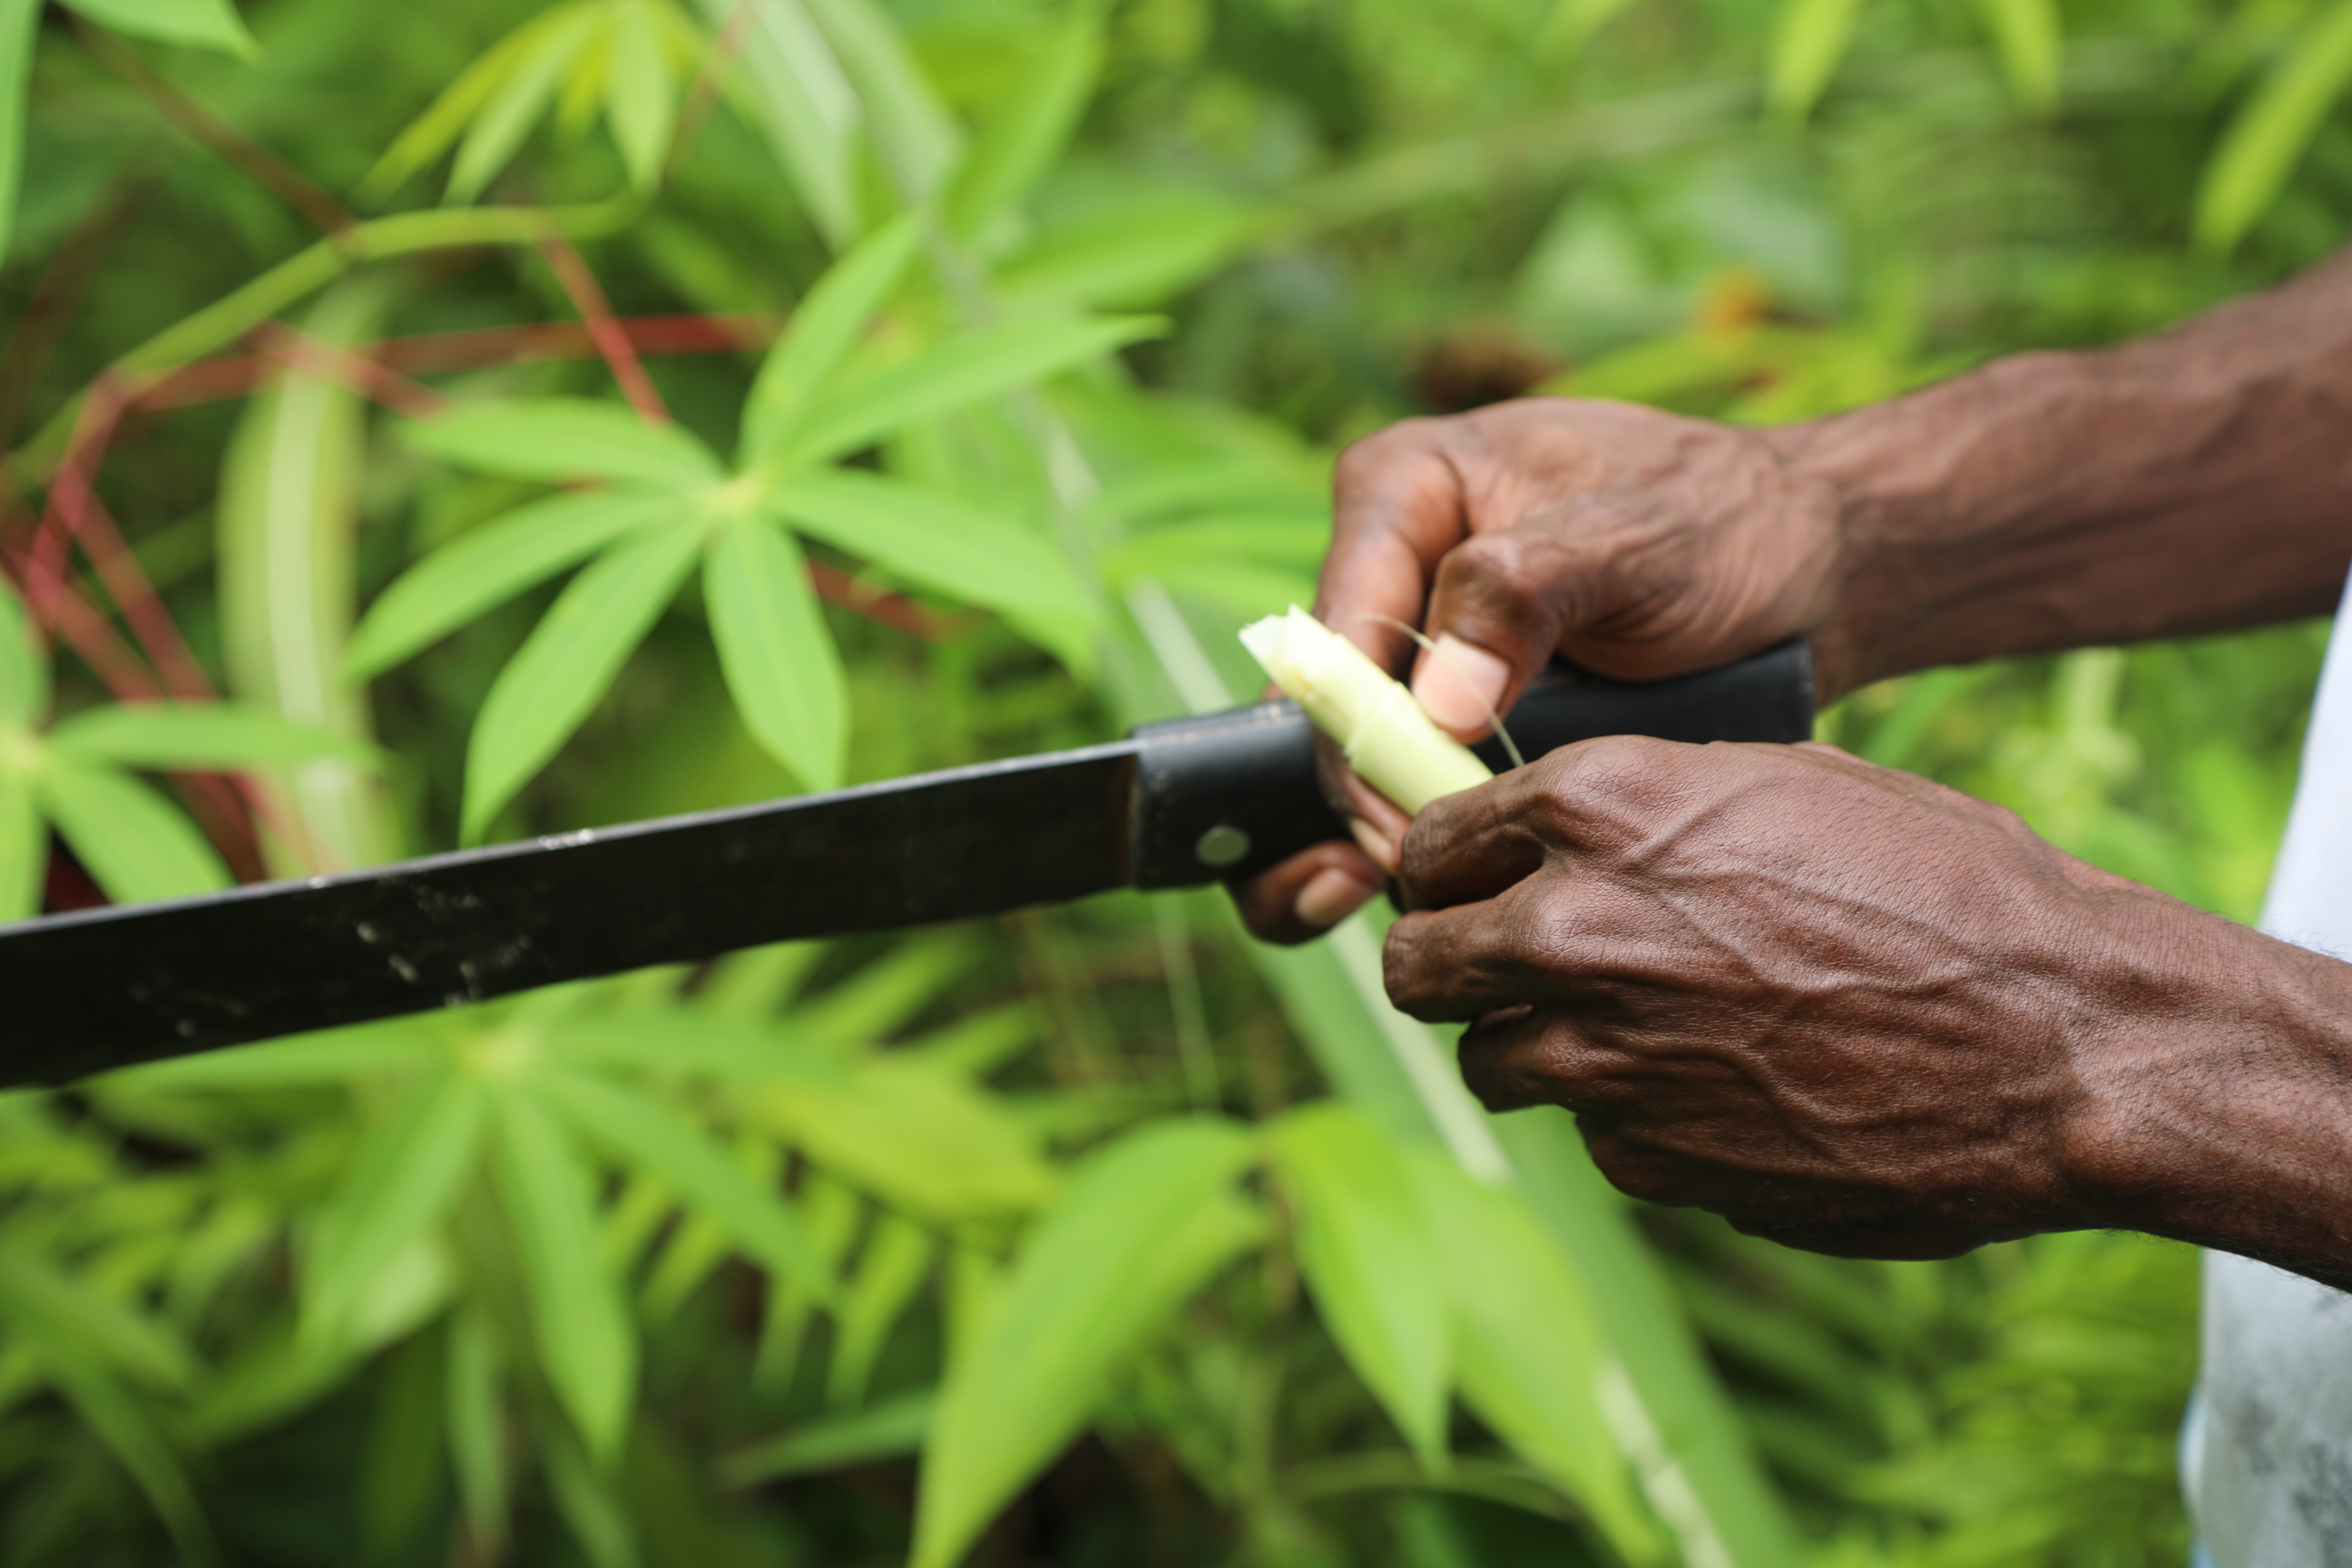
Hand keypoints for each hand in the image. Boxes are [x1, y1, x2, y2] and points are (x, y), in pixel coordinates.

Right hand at [1233, 398, 1846, 943]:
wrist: (1798, 566)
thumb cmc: (1723, 523)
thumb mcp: (1638, 537)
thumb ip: (1526, 591)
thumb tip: (1437, 702)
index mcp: (1400, 489)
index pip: (1336, 634)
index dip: (1357, 740)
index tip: (1413, 827)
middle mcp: (1385, 565)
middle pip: (1317, 705)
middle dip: (1347, 802)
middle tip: (1409, 886)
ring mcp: (1411, 643)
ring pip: (1338, 755)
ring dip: (1352, 838)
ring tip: (1403, 906)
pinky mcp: (1446, 707)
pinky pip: (1391, 779)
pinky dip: (1403, 840)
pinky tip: (1434, 895)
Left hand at [1380, 736, 2196, 1259]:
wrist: (2064, 1041)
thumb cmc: (1947, 888)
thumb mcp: (1781, 788)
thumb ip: (1637, 815)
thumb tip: (1550, 841)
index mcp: (1598, 807)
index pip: (1431, 844)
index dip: (1448, 870)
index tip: (1470, 887)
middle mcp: (1572, 928)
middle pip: (1417, 965)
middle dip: (1451, 965)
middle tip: (1504, 971)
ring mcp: (1602, 1057)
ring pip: (1490, 1060)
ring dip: (1542, 1047)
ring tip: (1649, 1030)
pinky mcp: (1647, 1160)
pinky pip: (1594, 1134)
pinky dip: (1638, 1117)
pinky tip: (1734, 1087)